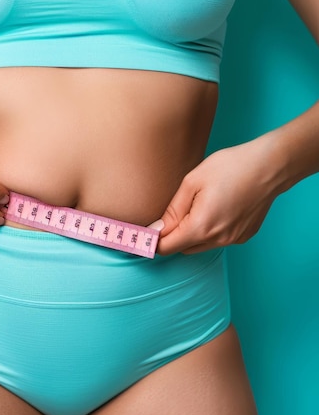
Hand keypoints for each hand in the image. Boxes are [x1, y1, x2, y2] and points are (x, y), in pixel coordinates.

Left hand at [149, 140, 280, 254]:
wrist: (270, 165)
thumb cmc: (230, 167)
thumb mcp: (192, 182)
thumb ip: (172, 210)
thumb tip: (156, 230)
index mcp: (201, 227)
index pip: (167, 248)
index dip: (153, 241)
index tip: (144, 232)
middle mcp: (218, 239)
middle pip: (182, 249)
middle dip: (172, 236)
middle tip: (170, 214)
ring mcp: (233, 240)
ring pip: (200, 245)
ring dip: (191, 234)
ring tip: (196, 206)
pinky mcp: (244, 236)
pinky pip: (218, 240)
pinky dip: (210, 231)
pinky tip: (216, 209)